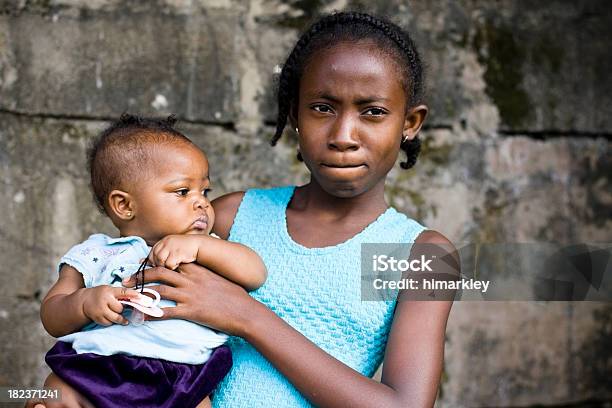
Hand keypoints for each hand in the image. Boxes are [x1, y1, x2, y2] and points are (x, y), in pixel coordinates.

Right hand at [81, 285, 140, 325]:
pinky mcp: (97, 318)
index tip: (140, 296)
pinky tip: (110, 317)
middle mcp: (105, 301)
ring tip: (119, 316)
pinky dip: (112, 321)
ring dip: (119, 318)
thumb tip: (136, 298)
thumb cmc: (100, 294)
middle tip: (120, 308)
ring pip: (116, 318)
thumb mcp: (110, 290)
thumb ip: (120, 294)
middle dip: (122, 309)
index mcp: (109, 292)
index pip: (123, 292)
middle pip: (120, 308)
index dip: (132, 294)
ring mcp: (100, 311)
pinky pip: (109, 323)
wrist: (84, 301)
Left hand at [122, 263, 258, 335]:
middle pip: (159, 272)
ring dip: (140, 293)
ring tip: (128, 297)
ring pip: (159, 290)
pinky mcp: (191, 311)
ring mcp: (190, 295)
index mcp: (198, 270)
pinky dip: (151, 314)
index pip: (172, 261)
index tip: (142, 264)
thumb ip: (207, 275)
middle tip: (126, 280)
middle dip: (140, 275)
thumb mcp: (221, 279)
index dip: (155, 262)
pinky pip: (166, 312)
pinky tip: (142, 317)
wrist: (245, 311)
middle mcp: (191, 280)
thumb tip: (200, 274)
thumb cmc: (237, 296)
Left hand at [149, 234, 200, 269]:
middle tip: (168, 268)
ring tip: (174, 266)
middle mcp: (165, 242)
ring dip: (166, 266)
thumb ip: (157, 254)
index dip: (154, 263)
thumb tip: (139, 261)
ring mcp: (171, 247)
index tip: (158, 268)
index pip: (151, 254)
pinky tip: (179, 264)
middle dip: (159, 266)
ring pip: (160, 262)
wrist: (200, 245)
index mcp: (162, 241)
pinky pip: (169, 264)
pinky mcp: (177, 252)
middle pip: (154, 258)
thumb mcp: (170, 248)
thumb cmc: (185, 250)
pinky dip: (173, 267)